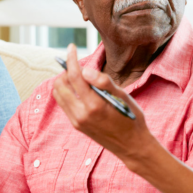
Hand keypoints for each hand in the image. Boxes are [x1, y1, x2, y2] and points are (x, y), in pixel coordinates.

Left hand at [50, 45, 154, 159]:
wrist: (132, 146)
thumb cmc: (132, 118)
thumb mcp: (123, 97)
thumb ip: (104, 82)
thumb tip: (85, 70)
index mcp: (94, 105)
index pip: (75, 76)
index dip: (71, 59)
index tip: (72, 47)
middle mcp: (81, 114)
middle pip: (61, 84)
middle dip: (66, 70)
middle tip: (79, 65)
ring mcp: (77, 121)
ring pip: (59, 94)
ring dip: (64, 82)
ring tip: (79, 77)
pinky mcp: (76, 125)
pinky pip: (64, 104)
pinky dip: (67, 93)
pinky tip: (80, 90)